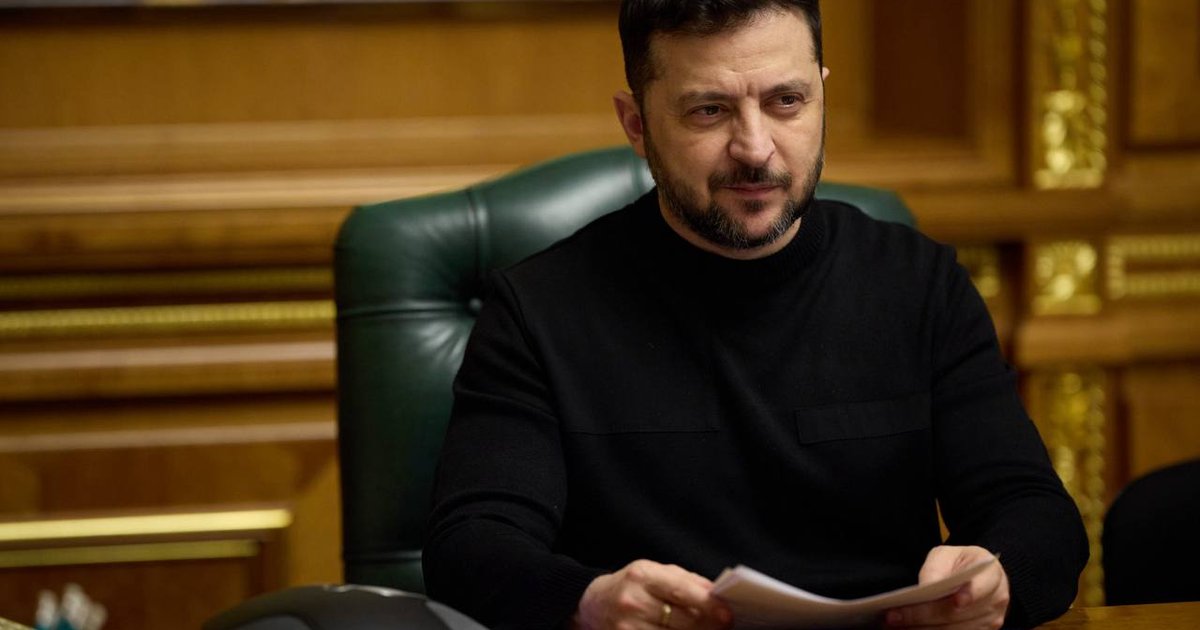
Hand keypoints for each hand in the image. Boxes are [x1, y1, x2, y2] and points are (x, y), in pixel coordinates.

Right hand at [571, 559, 732, 628]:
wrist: (593, 604)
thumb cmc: (632, 585)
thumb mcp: (655, 572)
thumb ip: (687, 581)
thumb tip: (718, 595)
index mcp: (642, 576)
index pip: (681, 591)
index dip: (707, 604)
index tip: (727, 613)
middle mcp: (632, 601)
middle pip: (681, 621)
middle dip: (707, 626)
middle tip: (725, 626)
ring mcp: (627, 627)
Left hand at [884, 546, 1008, 629]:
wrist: (975, 575)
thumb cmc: (959, 562)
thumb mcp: (947, 554)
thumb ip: (937, 568)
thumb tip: (925, 588)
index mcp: (991, 573)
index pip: (982, 585)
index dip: (970, 595)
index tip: (955, 602)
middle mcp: (997, 599)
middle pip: (958, 614)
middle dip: (923, 616)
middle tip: (893, 616)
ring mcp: (991, 620)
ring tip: (895, 625)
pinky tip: (910, 629)